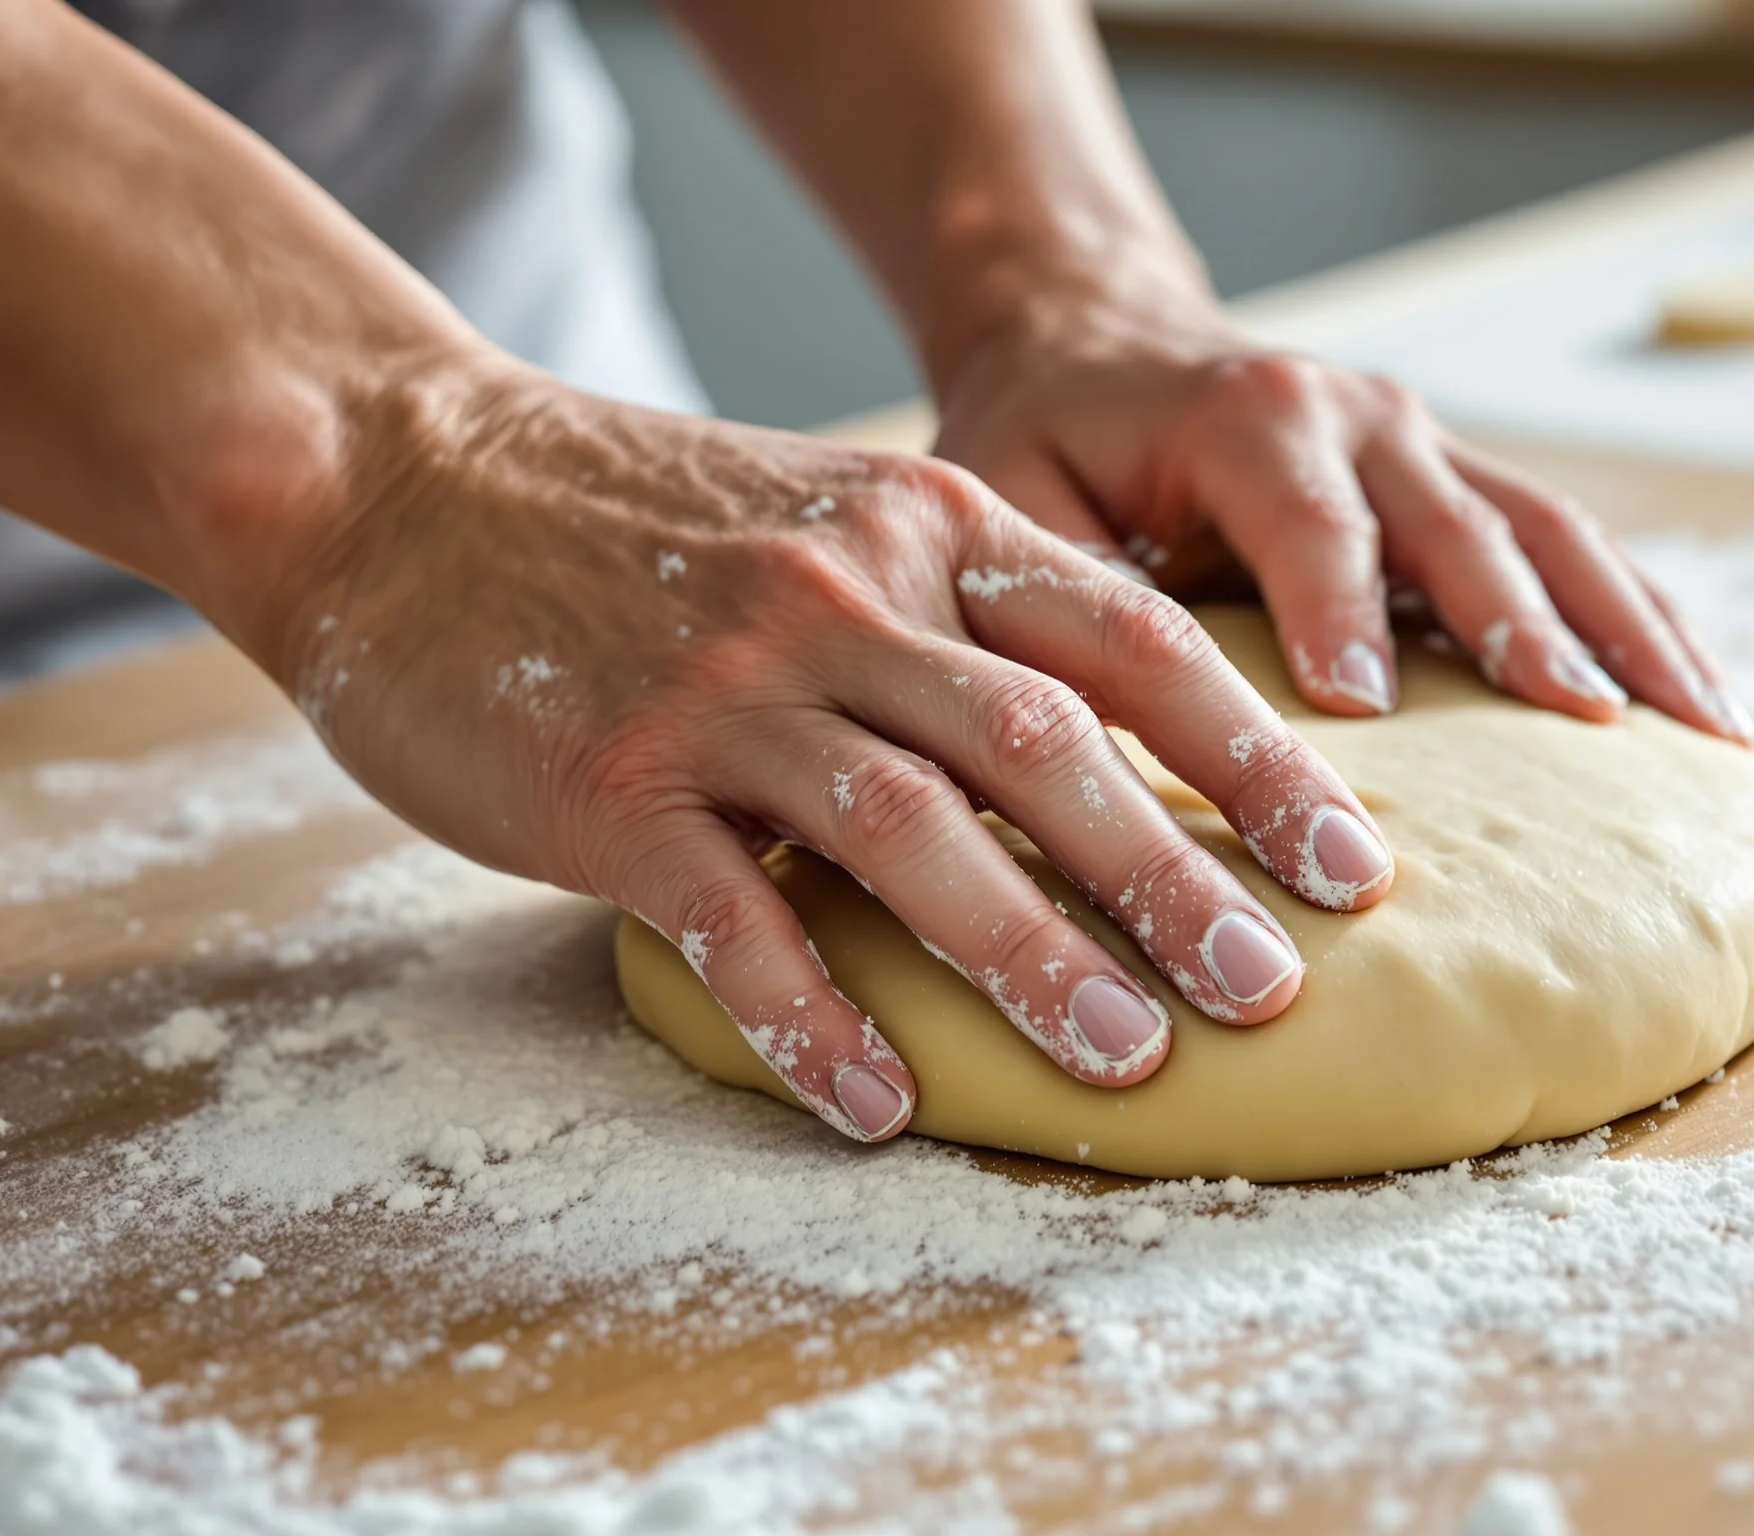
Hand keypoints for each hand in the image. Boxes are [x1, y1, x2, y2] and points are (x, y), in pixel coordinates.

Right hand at [266, 360, 1395, 1142]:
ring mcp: (724, 690)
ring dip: (1030, 956)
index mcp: (925, 528)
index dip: (1256, 757)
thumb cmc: (637, 523)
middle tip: (1275, 991)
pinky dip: (815, 1015)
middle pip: (1050, 749)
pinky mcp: (609, 781)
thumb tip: (1116, 754)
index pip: (1134, 643)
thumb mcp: (832, 516)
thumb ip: (961, 611)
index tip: (1354, 861)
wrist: (399, 474)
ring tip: (1127, 1061)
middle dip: (1179, 878)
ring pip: (913, 832)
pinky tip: (882, 1103)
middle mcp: (845, 598)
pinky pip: (733, 918)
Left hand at [929, 289, 1753, 741]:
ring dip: (1631, 631)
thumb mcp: (1014, 512)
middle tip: (1586, 730)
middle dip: (1527, 629)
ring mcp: (1428, 446)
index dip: (1338, 609)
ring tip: (1710, 734)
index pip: (1305, 518)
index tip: (1365, 710)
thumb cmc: (1047, 445)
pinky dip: (1641, 624)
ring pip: (1553, 535)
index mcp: (1247, 415)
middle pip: (1464, 526)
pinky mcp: (1462, 485)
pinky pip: (1572, 552)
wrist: (1097, 342)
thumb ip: (1055, 607)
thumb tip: (1085, 750)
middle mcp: (1360, 417)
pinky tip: (1701, 709)